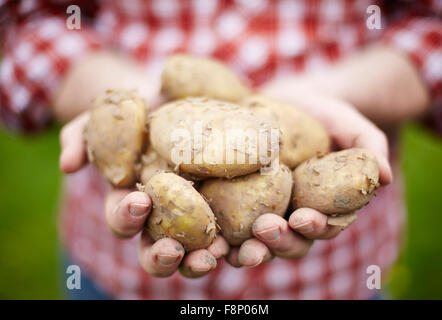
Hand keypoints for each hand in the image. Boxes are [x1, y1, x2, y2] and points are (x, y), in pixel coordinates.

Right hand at [59, 112, 229, 277]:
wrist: (181, 99)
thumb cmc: (141, 112)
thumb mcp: (108, 116)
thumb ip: (83, 135)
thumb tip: (67, 165)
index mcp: (134, 201)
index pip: (124, 218)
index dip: (126, 216)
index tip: (139, 201)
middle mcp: (164, 218)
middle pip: (157, 250)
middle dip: (162, 256)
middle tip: (173, 250)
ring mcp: (196, 219)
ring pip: (195, 252)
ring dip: (200, 261)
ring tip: (213, 257)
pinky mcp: (228, 210)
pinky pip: (235, 235)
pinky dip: (241, 243)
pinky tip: (252, 242)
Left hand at [227, 89, 391, 266]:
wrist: (284, 101)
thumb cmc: (322, 114)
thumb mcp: (348, 123)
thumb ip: (368, 146)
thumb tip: (385, 176)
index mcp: (322, 207)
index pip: (323, 227)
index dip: (316, 227)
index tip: (304, 217)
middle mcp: (291, 217)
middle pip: (287, 242)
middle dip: (278, 241)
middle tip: (266, 229)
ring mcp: (260, 213)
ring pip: (253, 242)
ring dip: (243, 249)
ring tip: (230, 248)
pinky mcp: (231, 202)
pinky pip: (222, 225)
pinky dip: (214, 235)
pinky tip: (204, 235)